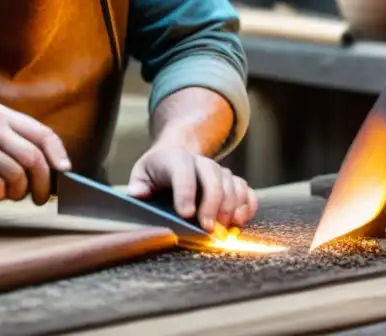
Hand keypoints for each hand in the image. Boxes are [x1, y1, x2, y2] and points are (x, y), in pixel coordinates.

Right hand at [0, 103, 70, 204]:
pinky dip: (0, 194)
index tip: (65, 171)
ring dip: (19, 191)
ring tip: (13, 194)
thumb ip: (19, 141)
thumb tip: (54, 168)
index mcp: (3, 115)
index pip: (42, 133)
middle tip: (41, 197)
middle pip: (33, 157)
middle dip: (42, 182)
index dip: (57, 154)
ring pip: (16, 174)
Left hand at [127, 145, 257, 231]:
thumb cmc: (157, 172)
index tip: (186, 214)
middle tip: (208, 229)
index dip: (185, 192)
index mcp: (175, 158)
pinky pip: (246, 190)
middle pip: (213, 177)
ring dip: (230, 207)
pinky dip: (247, 205)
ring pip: (232, 184)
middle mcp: (200, 161)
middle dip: (212, 204)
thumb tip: (138, 194)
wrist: (176, 156)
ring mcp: (219, 170)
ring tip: (224, 228)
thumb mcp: (142, 174)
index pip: (183, 170)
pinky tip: (239, 220)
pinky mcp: (233, 181)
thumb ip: (139, 185)